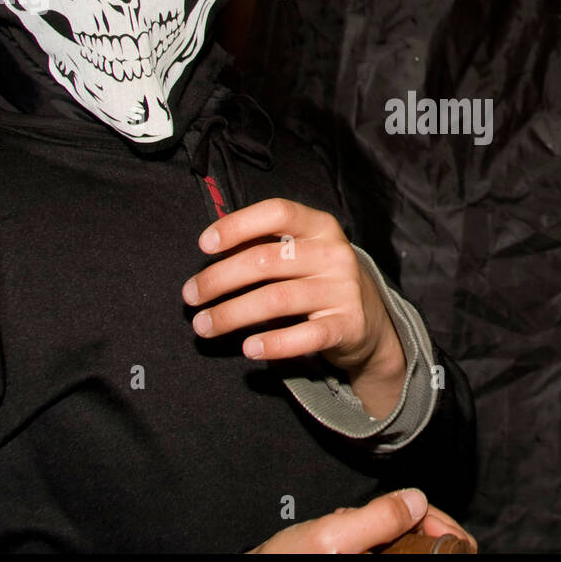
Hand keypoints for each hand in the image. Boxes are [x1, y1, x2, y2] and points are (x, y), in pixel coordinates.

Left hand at [182, 198, 405, 418]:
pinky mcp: (348, 325)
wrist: (370, 321)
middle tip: (190, 296)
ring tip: (203, 325)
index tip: (205, 245)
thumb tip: (212, 250)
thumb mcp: (302, 252)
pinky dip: (273, 344)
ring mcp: (343, 289)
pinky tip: (249, 348)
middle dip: (219, 279)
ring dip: (231, 314)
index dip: (238, 225)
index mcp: (321, 226)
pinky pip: (304, 336)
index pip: (277, 212)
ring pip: (276, 299)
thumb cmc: (319, 280)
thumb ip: (264, 246)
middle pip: (266, 260)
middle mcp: (334, 253)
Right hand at [249, 488, 477, 553]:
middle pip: (431, 543)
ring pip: (405, 543)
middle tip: (372, 513)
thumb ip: (379, 516)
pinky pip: (385, 546)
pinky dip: (368, 533)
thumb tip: (416, 499)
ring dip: (380, 524)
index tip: (420, 509)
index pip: (453, 549)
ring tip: (347, 522)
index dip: (441, 524)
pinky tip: (343, 529)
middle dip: (403, 519)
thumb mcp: (332, 535)